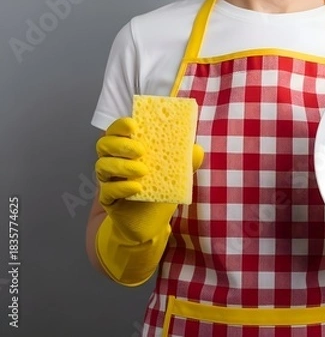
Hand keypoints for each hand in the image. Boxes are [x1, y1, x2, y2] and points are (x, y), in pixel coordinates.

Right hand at [95, 117, 203, 241]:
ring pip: (102, 166)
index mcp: (128, 150)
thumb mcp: (175, 175)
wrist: (150, 224)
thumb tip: (196, 149)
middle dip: (121, 144)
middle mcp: (114, 161)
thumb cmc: (160, 192)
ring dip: (122, 166)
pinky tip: (136, 188)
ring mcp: (108, 180)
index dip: (120, 125)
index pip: (116, 131)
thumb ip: (185, 161)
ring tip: (143, 171)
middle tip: (141, 150)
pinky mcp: (107, 199)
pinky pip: (107, 190)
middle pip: (104, 145)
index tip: (134, 125)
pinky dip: (121, 187)